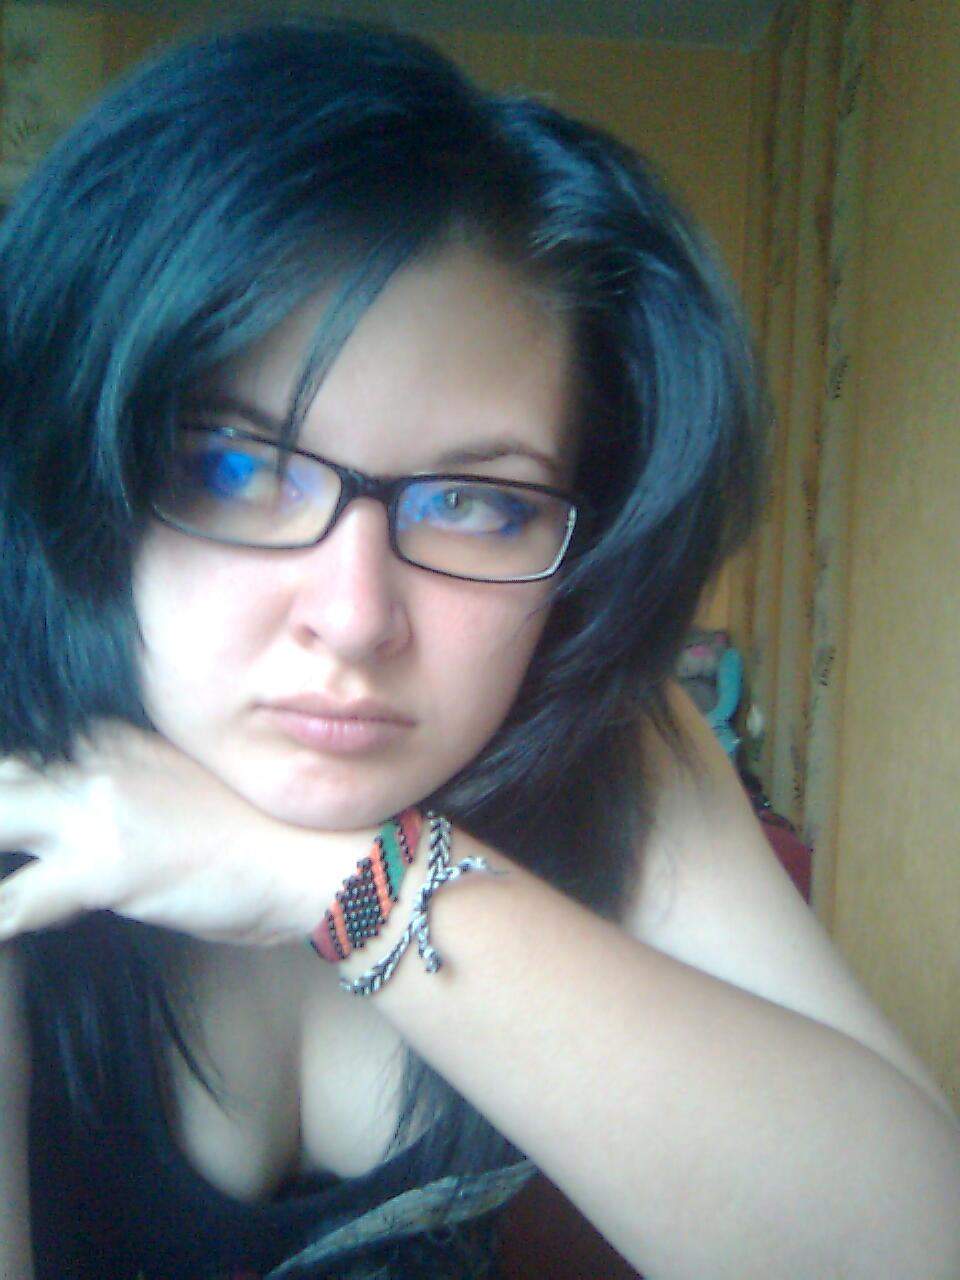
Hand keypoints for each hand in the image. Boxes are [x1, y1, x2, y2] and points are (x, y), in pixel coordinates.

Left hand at [0, 726, 367, 946]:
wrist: (312, 858)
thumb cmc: (253, 834)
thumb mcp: (170, 786)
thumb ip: (110, 787)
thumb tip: (62, 821)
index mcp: (107, 739)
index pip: (16, 752)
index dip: (8, 789)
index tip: (13, 819)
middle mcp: (92, 761)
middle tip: (7, 845)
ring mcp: (94, 810)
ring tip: (6, 895)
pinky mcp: (102, 867)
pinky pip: (12, 903)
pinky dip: (5, 922)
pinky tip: (11, 931)